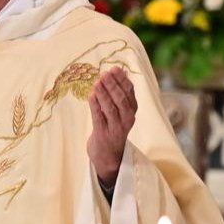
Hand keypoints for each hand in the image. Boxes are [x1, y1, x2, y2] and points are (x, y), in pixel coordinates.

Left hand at [87, 67, 136, 185]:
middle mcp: (127, 119)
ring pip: (111, 109)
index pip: (130, 92)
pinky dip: (95, 106)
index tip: (114, 69)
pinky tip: (91, 96)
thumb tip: (118, 70)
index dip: (122, 80)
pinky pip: (99, 118)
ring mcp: (115, 128)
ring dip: (104, 95)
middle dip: (113, 86)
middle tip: (105, 74)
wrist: (109, 154)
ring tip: (97, 83)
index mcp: (132, 110)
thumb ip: (120, 92)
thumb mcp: (121, 110)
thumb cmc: (113, 126)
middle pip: (121, 100)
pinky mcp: (103, 134)